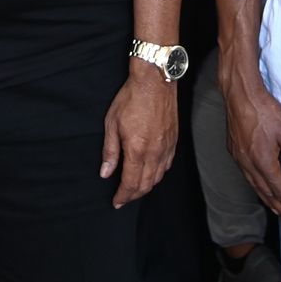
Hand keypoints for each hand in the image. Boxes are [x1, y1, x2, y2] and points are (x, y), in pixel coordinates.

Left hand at [101, 63, 177, 208]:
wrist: (155, 80)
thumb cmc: (132, 98)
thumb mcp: (112, 123)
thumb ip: (110, 151)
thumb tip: (106, 172)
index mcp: (137, 150)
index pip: (131, 183)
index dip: (123, 196)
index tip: (116, 201)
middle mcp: (155, 152)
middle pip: (146, 184)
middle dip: (134, 195)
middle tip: (124, 198)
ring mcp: (167, 146)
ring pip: (158, 176)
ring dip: (147, 187)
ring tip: (136, 189)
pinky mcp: (174, 139)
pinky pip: (167, 165)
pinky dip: (159, 174)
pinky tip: (152, 173)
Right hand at [220, 62, 280, 226]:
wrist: (240, 94)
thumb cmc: (265, 111)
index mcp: (264, 163)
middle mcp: (249, 165)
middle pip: (268, 194)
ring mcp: (240, 159)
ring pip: (256, 187)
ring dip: (270, 202)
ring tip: (280, 213)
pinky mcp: (234, 151)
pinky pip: (248, 177)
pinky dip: (258, 188)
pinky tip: (263, 188)